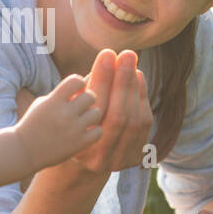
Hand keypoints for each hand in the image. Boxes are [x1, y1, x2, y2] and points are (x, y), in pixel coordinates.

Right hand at [14, 73, 101, 168]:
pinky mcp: (78, 144)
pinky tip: (85, 131)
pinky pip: (98, 131)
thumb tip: (89, 77)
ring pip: (96, 113)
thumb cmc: (34, 123)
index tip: (75, 90)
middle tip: (81, 106)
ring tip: (82, 119)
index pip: (76, 80)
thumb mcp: (44, 103)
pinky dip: (94, 130)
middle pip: (91, 96)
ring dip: (91, 115)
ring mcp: (72, 130)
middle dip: (87, 99)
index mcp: (53, 101)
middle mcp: (64, 114)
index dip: (78, 83)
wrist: (24, 151)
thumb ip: (64, 92)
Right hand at [66, 49, 153, 175]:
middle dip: (124, 81)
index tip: (107, 54)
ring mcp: (120, 160)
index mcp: (79, 146)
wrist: (82, 159)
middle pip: (118, 114)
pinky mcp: (135, 157)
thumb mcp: (68, 109)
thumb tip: (106, 63)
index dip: (103, 79)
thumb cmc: (71, 123)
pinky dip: (142, 97)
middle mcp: (100, 157)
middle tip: (127, 54)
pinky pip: (144, 124)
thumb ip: (83, 90)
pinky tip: (137, 78)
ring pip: (135, 119)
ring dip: (135, 87)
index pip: (94, 108)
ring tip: (131, 64)